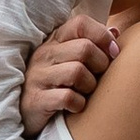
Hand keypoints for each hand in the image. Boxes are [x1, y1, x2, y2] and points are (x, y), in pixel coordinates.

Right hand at [20, 9, 118, 137]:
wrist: (24, 115)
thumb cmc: (55, 85)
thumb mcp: (69, 61)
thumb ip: (92, 44)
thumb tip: (115, 31)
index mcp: (54, 40)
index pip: (81, 23)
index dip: (103, 36)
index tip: (113, 53)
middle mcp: (44, 54)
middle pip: (85, 49)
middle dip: (101, 65)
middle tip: (98, 78)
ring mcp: (37, 76)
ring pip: (78, 72)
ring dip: (90, 86)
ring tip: (85, 93)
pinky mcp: (36, 99)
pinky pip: (68, 97)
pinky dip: (79, 104)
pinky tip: (75, 107)